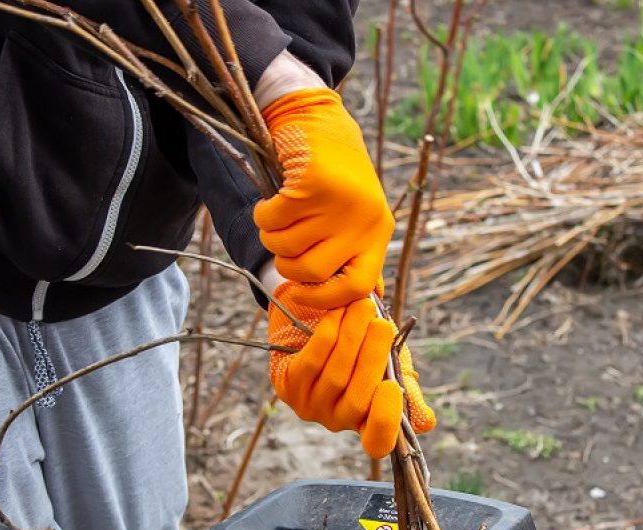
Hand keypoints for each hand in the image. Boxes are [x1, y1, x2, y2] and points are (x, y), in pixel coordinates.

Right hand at [253, 88, 393, 308]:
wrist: (315, 116)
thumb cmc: (331, 173)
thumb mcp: (354, 214)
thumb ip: (350, 253)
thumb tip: (346, 301)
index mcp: (378, 232)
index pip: (357, 287)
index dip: (325, 299)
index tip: (300, 292)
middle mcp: (364, 219)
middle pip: (311, 272)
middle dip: (286, 263)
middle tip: (283, 242)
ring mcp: (340, 201)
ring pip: (286, 246)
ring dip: (272, 234)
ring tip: (279, 214)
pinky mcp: (313, 182)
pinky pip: (272, 219)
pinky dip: (264, 213)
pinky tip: (273, 199)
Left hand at [268, 282, 434, 458]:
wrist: (316, 323)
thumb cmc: (360, 349)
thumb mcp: (388, 367)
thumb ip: (405, 387)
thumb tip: (426, 422)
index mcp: (366, 423)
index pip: (376, 442)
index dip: (385, 421)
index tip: (393, 387)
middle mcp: (336, 422)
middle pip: (357, 399)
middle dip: (373, 357)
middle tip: (382, 324)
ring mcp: (309, 407)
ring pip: (336, 375)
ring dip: (352, 337)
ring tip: (363, 308)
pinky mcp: (286, 386)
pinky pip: (312, 360)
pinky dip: (329, 334)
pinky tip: (339, 313)